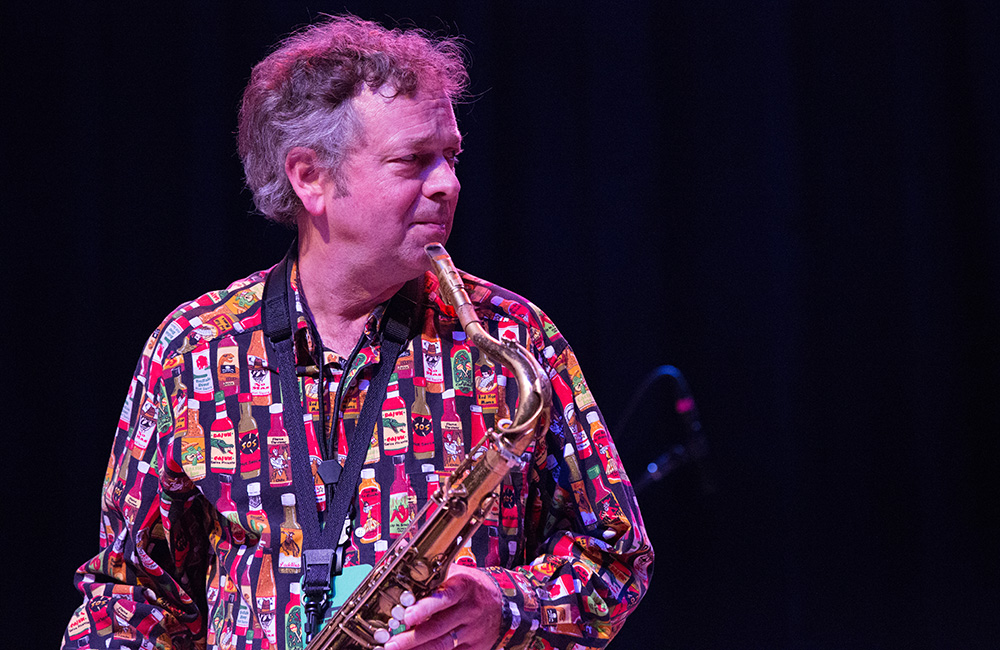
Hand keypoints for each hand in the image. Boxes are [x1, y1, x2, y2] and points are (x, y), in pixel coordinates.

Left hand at [383, 565, 501, 649]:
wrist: (505, 605)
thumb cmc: (474, 587)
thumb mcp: (460, 573)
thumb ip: (435, 575)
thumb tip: (405, 569)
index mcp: (464, 587)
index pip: (444, 597)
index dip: (425, 607)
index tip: (407, 615)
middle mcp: (469, 610)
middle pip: (438, 626)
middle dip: (412, 637)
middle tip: (391, 642)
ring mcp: (471, 632)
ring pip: (442, 645)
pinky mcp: (473, 648)